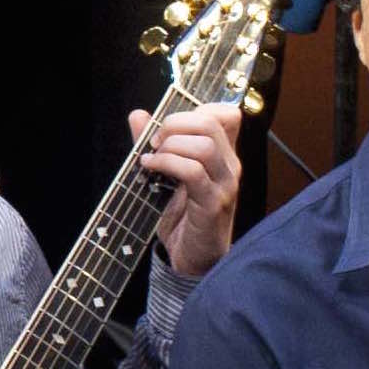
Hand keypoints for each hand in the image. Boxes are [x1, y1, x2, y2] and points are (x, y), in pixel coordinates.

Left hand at [131, 103, 242, 280]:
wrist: (193, 259)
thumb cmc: (183, 217)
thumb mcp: (167, 174)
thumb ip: (155, 143)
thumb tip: (138, 115)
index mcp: (224, 154)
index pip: (227, 114)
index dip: (197, 109)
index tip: (171, 126)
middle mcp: (230, 166)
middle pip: (211, 122)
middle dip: (175, 123)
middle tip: (155, 141)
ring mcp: (225, 185)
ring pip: (204, 145)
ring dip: (170, 145)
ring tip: (152, 158)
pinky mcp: (213, 204)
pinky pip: (192, 172)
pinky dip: (166, 164)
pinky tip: (150, 168)